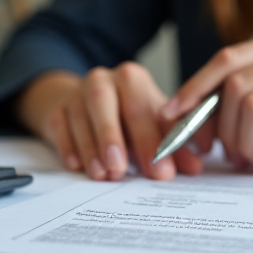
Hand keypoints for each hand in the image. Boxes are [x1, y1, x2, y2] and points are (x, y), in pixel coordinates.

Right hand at [18, 64, 204, 180]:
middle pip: (104, 103)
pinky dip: (68, 147)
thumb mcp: (152, 125)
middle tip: (121, 169)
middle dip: (112, 137)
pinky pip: (59, 127)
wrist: (86, 105)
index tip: (161, 172)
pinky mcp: (56, 111)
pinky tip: (77, 166)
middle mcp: (102, 80)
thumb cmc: (127, 116)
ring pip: (79, 117)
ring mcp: (75, 95)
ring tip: (103, 174)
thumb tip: (195, 167)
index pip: (141, 108)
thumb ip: (174, 146)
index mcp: (131, 79)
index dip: (152, 141)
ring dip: (90, 148)